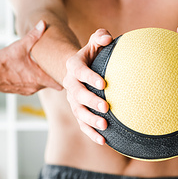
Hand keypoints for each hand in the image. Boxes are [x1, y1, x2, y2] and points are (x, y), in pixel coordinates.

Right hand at [0, 20, 61, 94]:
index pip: (60, 84)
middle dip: (54, 74)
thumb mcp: (20, 46)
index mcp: (39, 78)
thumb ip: (33, 35)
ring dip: (44, 77)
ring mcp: (27, 90)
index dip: (64, 77)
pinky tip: (30, 70)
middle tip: (57, 64)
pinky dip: (34, 79)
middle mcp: (35, 87)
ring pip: (42, 85)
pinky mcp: (20, 90)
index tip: (67, 69)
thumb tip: (43, 23)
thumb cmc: (3, 62)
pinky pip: (32, 86)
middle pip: (52, 84)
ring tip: (44, 66)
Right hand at [63, 29, 112, 144]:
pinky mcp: (78, 112)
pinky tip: (104, 141)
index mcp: (73, 66)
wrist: (82, 70)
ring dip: (90, 120)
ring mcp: (73, 100)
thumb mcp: (95, 43)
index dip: (89, 77)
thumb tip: (107, 37)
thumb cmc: (93, 54)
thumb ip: (100, 37)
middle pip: (77, 95)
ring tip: (105, 126)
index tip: (103, 83)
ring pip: (78, 112)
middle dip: (90, 101)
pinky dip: (92, 134)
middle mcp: (70, 84)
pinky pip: (82, 125)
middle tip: (106, 106)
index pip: (79, 71)